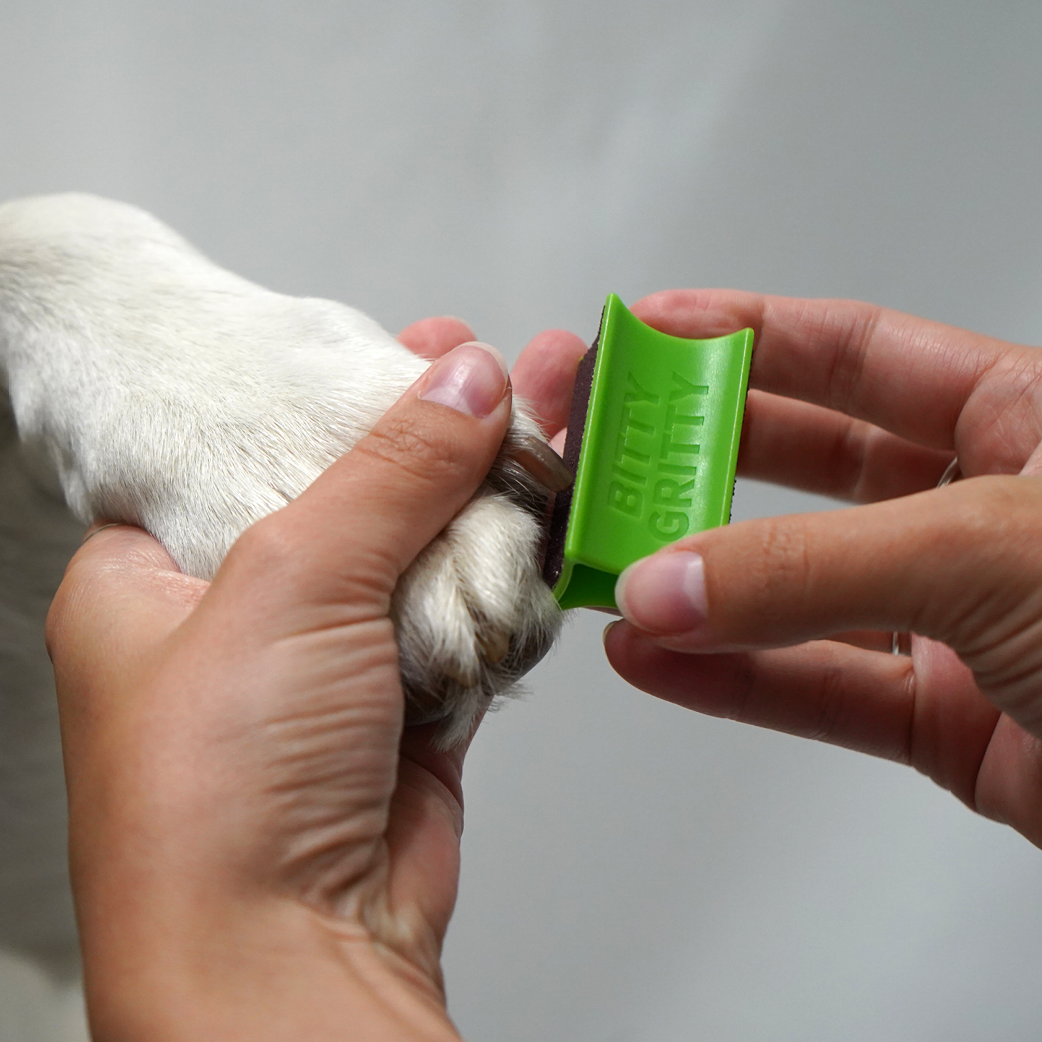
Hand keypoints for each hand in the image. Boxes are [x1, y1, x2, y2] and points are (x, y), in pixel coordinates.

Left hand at [45, 317, 587, 1040]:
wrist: (290, 957)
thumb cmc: (216, 799)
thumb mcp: (291, 582)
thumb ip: (388, 470)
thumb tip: (461, 384)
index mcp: (156, 575)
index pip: (256, 444)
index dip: (339, 396)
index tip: (421, 350)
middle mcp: (241, 622)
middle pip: (355, 500)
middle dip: (438, 446)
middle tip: (505, 381)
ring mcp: (328, 670)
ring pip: (421, 560)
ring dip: (483, 514)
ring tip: (544, 437)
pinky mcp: (403, 714)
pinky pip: (465, 624)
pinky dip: (504, 590)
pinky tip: (540, 536)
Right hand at [600, 291, 1041, 847]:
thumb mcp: (994, 551)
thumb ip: (814, 571)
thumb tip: (670, 583)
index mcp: (1023, 418)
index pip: (852, 353)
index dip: (742, 334)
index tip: (651, 332)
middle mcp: (982, 510)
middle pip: (804, 467)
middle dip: (697, 456)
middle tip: (608, 449)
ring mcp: (961, 617)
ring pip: (798, 589)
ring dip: (699, 581)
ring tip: (610, 565)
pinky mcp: (950, 718)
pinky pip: (815, 688)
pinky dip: (731, 678)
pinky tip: (660, 659)